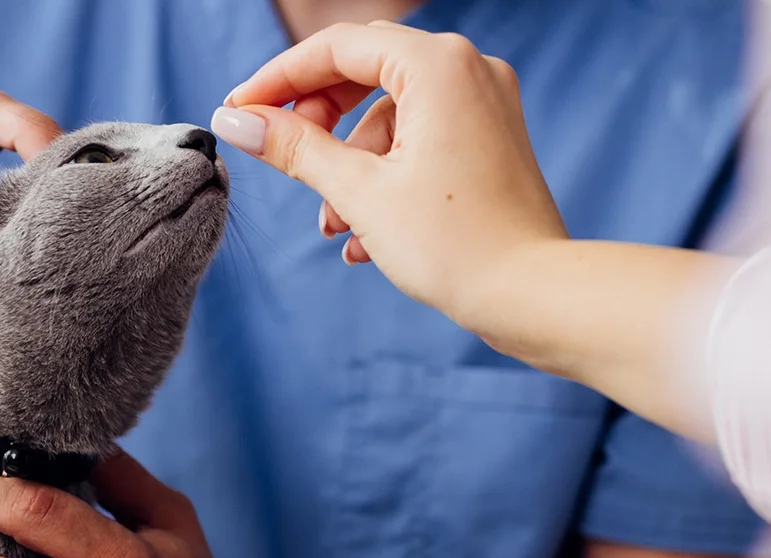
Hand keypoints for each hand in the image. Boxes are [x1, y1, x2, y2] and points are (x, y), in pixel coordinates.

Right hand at [214, 22, 567, 329]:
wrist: (534, 296)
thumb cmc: (456, 246)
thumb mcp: (359, 193)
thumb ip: (295, 148)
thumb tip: (236, 122)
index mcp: (438, 65)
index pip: (337, 48)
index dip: (278, 80)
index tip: (238, 112)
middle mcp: (468, 69)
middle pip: (364, 72)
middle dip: (316, 122)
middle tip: (280, 157)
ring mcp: (487, 103)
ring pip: (393, 114)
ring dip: (351, 166)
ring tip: (332, 226)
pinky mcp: (493, 139)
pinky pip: (424, 138)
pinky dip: (389, 176)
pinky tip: (366, 237)